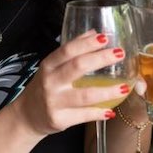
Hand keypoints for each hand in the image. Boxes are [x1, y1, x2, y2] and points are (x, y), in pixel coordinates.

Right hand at [10, 31, 129, 136]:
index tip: (105, 38)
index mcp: (49, 65)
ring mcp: (54, 102)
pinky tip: (111, 111)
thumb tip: (94, 33)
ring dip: (107, 91)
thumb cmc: (45, 87)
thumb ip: (72, 50)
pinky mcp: (59, 119)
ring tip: (125, 87)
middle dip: (100, 59)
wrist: (27, 116)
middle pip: (77, 67)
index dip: (86, 43)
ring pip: (84, 95)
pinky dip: (99, 113)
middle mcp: (50, 82)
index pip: (68, 50)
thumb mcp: (53, 66)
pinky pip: (83, 116)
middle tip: (119, 53)